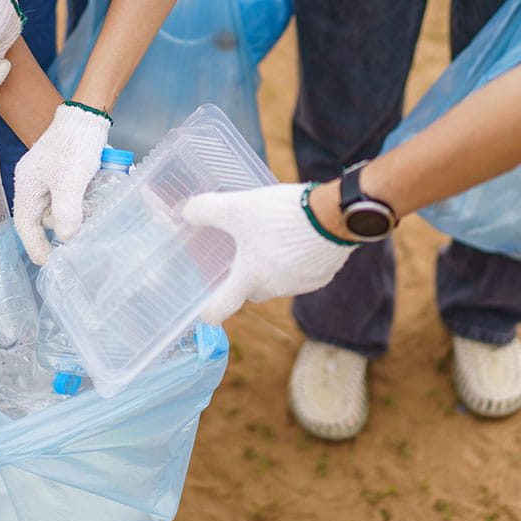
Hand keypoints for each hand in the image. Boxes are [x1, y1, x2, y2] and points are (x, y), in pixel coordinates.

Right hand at [14, 103, 109, 264]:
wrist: (87, 115)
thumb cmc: (75, 146)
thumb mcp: (71, 182)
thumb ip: (67, 212)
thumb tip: (66, 237)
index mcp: (27, 185)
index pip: (25, 225)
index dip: (36, 246)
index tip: (48, 263)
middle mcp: (32, 182)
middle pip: (39, 217)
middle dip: (54, 233)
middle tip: (71, 249)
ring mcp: (46, 175)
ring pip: (53, 207)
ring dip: (67, 218)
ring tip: (84, 228)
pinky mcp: (61, 170)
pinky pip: (64, 196)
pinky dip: (74, 206)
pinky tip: (89, 208)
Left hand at [182, 183, 355, 324]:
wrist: (335, 216)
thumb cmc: (282, 217)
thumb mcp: (237, 207)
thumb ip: (206, 210)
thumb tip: (184, 212)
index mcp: (249, 279)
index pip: (221, 308)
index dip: (208, 312)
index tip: (202, 314)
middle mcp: (274, 289)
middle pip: (250, 289)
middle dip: (243, 275)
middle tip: (239, 252)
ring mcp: (301, 285)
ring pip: (277, 279)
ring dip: (271, 264)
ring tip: (272, 235)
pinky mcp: (322, 275)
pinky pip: (301, 272)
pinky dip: (295, 259)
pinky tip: (297, 236)